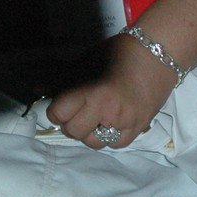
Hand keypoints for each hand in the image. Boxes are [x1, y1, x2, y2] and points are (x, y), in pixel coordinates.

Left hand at [47, 32, 177, 148]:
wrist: (158, 53)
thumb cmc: (119, 52)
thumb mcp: (86, 61)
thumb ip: (64, 80)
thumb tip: (38, 90)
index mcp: (92, 92)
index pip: (58, 114)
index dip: (57, 109)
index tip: (63, 104)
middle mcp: (106, 111)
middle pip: (73, 131)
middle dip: (72, 122)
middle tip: (80, 110)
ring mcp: (124, 122)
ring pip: (93, 142)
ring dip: (90, 131)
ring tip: (97, 117)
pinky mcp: (139, 127)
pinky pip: (115, 144)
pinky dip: (110, 136)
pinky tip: (113, 122)